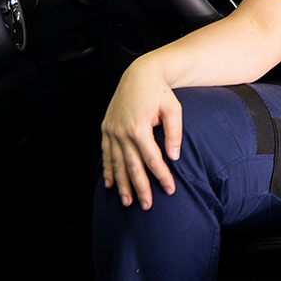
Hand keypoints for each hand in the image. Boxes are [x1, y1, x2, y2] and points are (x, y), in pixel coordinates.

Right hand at [100, 57, 183, 210]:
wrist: (139, 74)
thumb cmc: (159, 91)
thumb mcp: (174, 108)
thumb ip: (174, 133)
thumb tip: (174, 156)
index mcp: (139, 127)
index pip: (152, 159)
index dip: (161, 176)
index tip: (170, 189)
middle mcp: (122, 132)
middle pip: (132, 166)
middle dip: (140, 188)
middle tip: (147, 206)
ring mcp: (112, 131)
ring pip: (117, 164)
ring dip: (122, 184)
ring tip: (128, 201)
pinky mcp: (106, 129)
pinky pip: (106, 154)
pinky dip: (108, 170)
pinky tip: (110, 184)